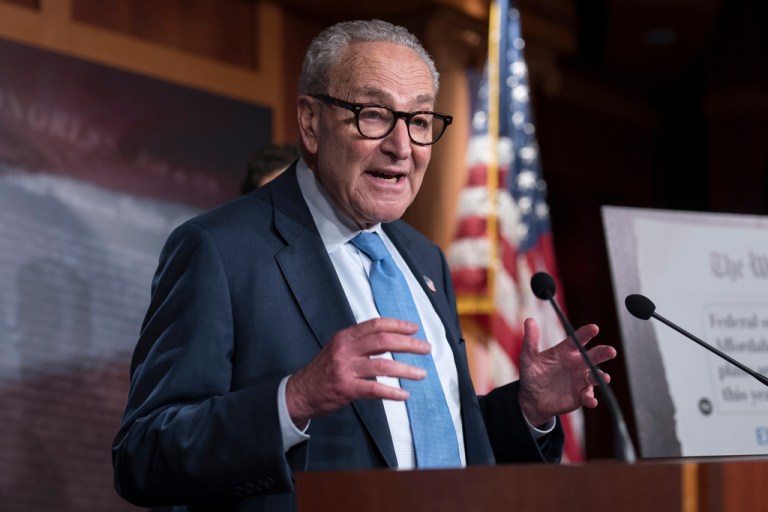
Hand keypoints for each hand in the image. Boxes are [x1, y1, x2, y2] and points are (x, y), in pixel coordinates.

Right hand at [286, 318, 429, 427]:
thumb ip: (360, 342)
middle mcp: (346, 349)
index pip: (376, 324)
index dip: (398, 325)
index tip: (414, 328)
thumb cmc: (324, 370)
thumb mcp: (339, 348)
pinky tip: (404, 395)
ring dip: (406, 370)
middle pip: (383, 341)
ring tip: (421, 374)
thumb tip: (391, 337)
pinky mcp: (346, 388)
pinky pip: (375, 389)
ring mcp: (345, 369)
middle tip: (425, 348)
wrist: (300, 392)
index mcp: (346, 336)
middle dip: (408, 344)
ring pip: (383, 365)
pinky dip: (393, 392)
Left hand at [517, 317, 616, 426]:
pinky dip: (591, 398)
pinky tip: (590, 401)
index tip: (594, 328)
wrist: (532, 400)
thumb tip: (529, 320)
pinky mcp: (580, 395)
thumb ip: (530, 340)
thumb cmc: (532, 375)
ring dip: (601, 377)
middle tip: (611, 351)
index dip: (586, 333)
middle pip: (593, 356)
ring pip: (595, 376)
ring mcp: (580, 380)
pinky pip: (588, 396)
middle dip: (603, 353)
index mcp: (566, 351)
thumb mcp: (528, 358)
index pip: (578, 340)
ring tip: (604, 377)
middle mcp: (577, 364)